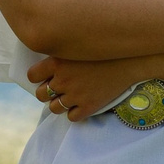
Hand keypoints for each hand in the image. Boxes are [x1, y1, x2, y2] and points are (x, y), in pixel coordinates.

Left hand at [25, 57, 149, 121]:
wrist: (132, 59)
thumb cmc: (105, 49)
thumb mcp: (78, 45)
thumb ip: (60, 54)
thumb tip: (46, 64)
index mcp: (57, 62)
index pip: (32, 76)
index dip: (37, 77)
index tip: (44, 76)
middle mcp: (63, 79)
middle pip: (41, 94)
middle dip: (46, 92)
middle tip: (57, 88)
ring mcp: (76, 95)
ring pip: (54, 108)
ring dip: (58, 104)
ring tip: (68, 97)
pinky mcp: (89, 106)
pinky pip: (71, 117)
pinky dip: (74, 113)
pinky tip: (80, 104)